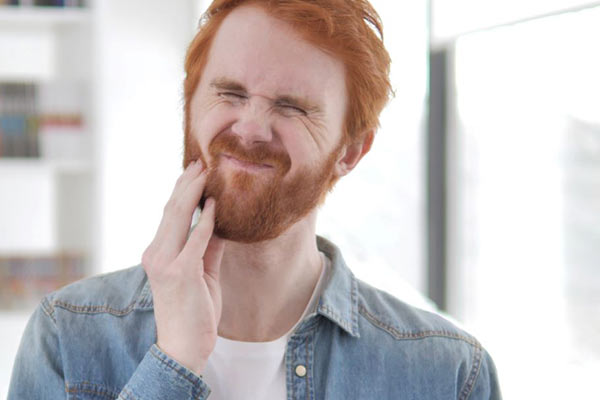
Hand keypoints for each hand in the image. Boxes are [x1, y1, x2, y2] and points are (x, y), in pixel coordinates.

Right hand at [141, 160, 224, 375]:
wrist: (185, 346)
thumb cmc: (194, 310)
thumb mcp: (202, 272)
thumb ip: (207, 246)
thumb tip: (217, 221)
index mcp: (158, 253)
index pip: (169, 215)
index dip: (182, 191)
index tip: (194, 171)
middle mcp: (156, 254)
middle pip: (171, 210)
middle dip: (187, 184)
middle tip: (201, 162)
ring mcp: (165, 263)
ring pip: (178, 217)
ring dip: (193, 192)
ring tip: (206, 172)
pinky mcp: (180, 273)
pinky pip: (196, 240)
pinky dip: (206, 221)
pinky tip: (215, 205)